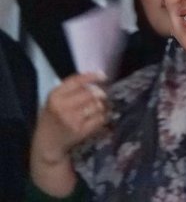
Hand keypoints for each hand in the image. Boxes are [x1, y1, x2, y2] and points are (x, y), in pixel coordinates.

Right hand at [31, 72, 108, 195]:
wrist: (46, 145)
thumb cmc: (52, 119)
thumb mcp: (55, 100)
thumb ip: (71, 88)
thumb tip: (96, 78)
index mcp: (55, 95)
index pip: (77, 80)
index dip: (92, 76)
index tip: (103, 76)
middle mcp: (62, 106)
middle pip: (90, 93)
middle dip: (99, 93)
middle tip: (101, 96)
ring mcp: (72, 119)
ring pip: (97, 105)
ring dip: (101, 106)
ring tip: (97, 108)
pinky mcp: (80, 131)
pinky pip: (99, 118)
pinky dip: (102, 117)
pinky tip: (97, 118)